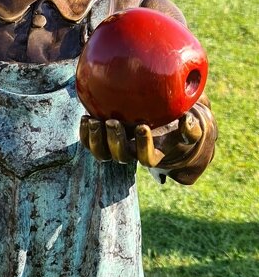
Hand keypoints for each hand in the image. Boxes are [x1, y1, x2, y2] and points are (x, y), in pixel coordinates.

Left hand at [80, 98, 209, 170]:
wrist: (161, 126)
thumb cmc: (176, 127)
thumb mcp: (189, 129)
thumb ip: (192, 127)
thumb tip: (187, 119)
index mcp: (153, 154)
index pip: (147, 159)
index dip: (143, 145)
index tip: (142, 126)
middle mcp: (132, 154)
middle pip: (120, 156)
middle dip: (115, 140)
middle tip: (112, 122)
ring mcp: (116, 149)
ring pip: (102, 154)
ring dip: (96, 139)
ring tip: (94, 121)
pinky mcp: (103, 141)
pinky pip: (89, 143)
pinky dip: (85, 134)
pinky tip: (85, 117)